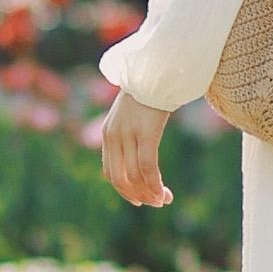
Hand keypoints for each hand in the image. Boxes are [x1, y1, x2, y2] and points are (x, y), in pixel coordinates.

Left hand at [100, 91, 173, 209]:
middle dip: (137, 196)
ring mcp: (129, 134)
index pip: (110, 172)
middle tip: (155, 203)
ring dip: (150, 193)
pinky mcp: (146, 132)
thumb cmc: (150, 91)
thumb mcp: (132, 114)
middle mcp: (114, 136)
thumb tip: (141, 156)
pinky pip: (147, 167)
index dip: (124, 191)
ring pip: (134, 176)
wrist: (157, 68)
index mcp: (108, 133)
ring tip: (164, 199)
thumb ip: (130, 133)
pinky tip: (164, 193)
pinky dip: (155, 184)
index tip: (140, 199)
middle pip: (120, 179)